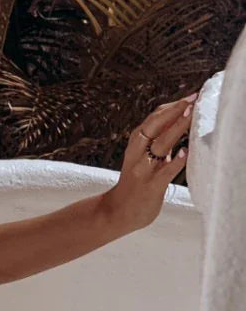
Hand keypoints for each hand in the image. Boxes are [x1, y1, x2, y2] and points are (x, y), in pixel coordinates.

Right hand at [100, 92, 197, 233]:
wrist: (117, 213)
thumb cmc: (135, 184)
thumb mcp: (143, 158)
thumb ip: (159, 143)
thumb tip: (180, 123)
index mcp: (135, 145)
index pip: (153, 119)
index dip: (172, 107)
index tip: (190, 97)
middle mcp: (137, 154)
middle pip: (154, 126)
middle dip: (174, 111)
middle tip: (193, 100)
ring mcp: (143, 170)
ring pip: (160, 145)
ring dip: (176, 128)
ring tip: (191, 116)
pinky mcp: (150, 187)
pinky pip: (165, 172)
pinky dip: (175, 161)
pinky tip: (185, 152)